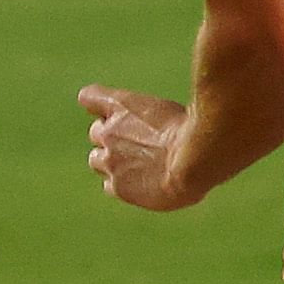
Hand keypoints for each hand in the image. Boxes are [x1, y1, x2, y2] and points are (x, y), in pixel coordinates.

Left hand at [79, 84, 198, 210]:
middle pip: (96, 133)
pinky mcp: (118, 187)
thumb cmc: (194, 131)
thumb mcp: (174, 108)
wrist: (195, 161)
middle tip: (140, 144)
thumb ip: (156, 116)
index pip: (89, 97)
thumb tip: (159, 126)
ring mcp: (110, 161)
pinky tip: (144, 184)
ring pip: (97, 160)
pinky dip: (122, 184)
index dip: (98, 104)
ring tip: (140, 165)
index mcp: (121, 104)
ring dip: (112, 161)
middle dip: (113, 137)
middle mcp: (108, 131)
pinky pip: (109, 185)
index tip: (112, 112)